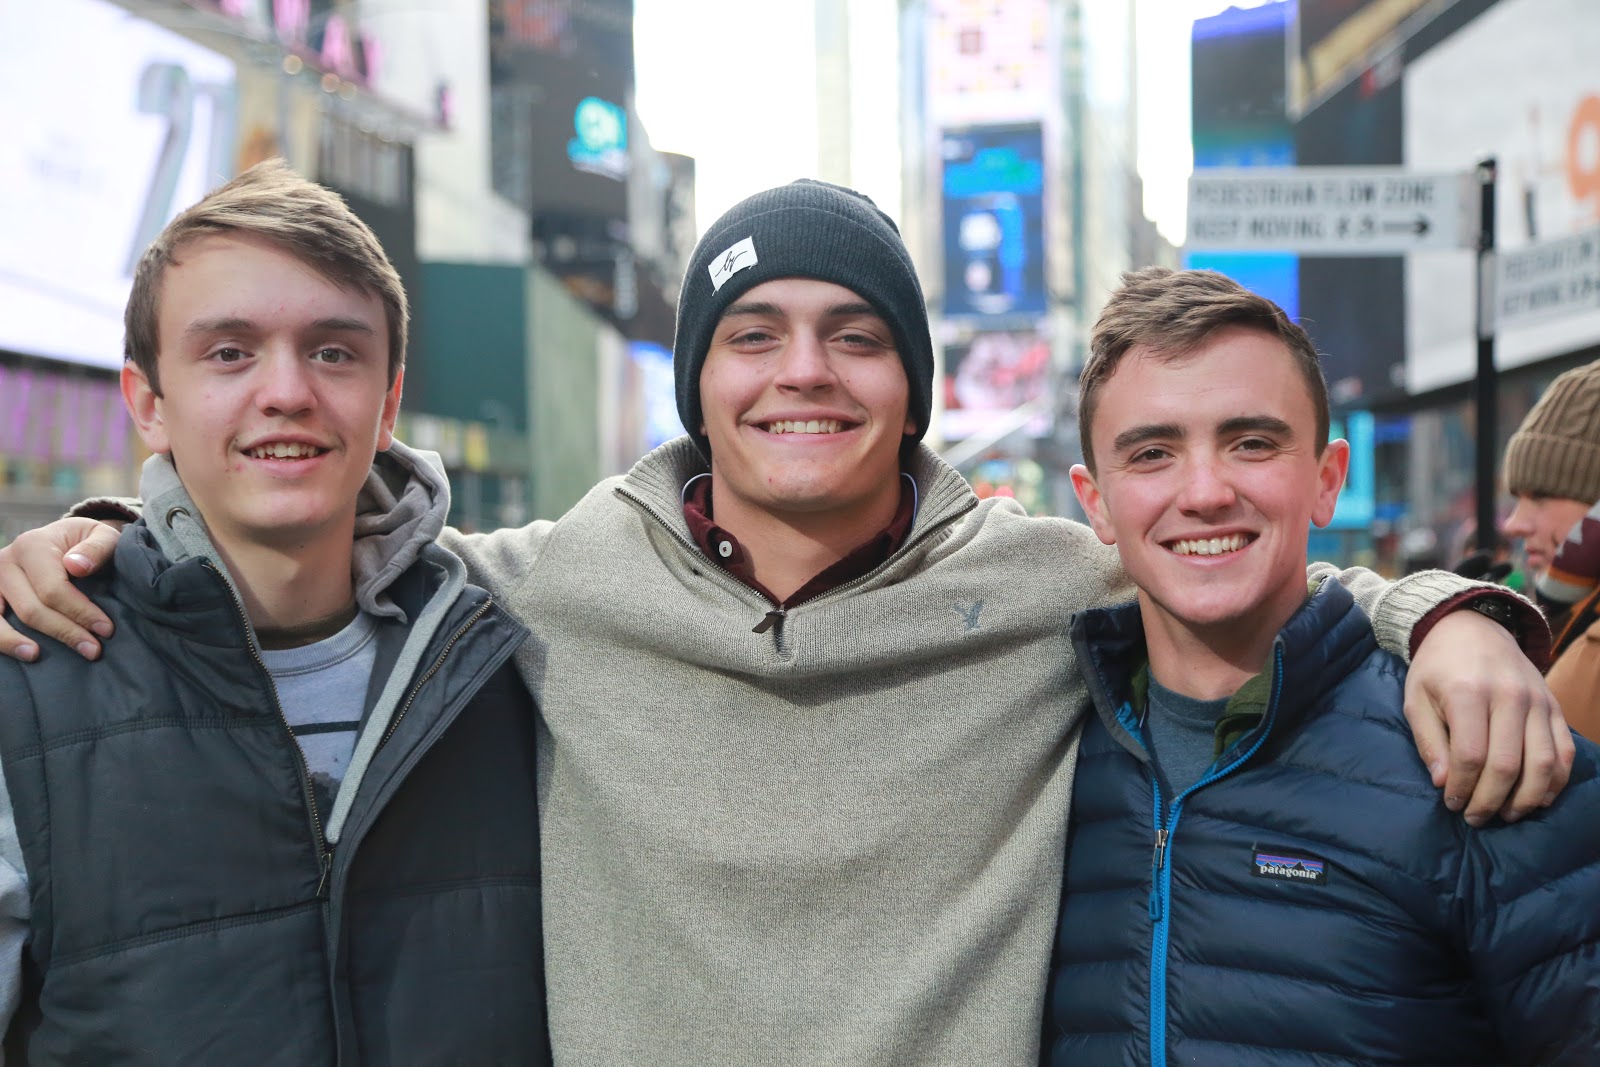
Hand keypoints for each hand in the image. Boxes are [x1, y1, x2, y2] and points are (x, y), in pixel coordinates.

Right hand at [0, 519, 122, 661]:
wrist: (62, 540)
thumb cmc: (86, 542)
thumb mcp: (102, 536)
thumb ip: (96, 548)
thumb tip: (78, 566)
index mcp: (32, 545)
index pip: (53, 589)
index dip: (80, 613)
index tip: (106, 630)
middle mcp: (5, 561)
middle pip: (31, 608)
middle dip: (64, 632)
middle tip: (93, 651)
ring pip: (0, 620)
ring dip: (17, 642)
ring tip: (36, 656)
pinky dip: (0, 639)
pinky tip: (16, 651)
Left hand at [1404, 609, 1573, 825]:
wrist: (1472, 627)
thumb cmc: (1437, 668)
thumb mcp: (1416, 698)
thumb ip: (1429, 741)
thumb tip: (1444, 783)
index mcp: (1468, 692)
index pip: (1471, 755)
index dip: (1462, 788)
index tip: (1451, 803)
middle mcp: (1509, 696)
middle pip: (1507, 765)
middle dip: (1490, 800)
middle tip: (1475, 818)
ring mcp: (1538, 701)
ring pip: (1542, 764)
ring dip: (1525, 799)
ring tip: (1505, 814)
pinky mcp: (1554, 707)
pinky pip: (1564, 752)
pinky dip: (1555, 782)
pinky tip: (1536, 799)